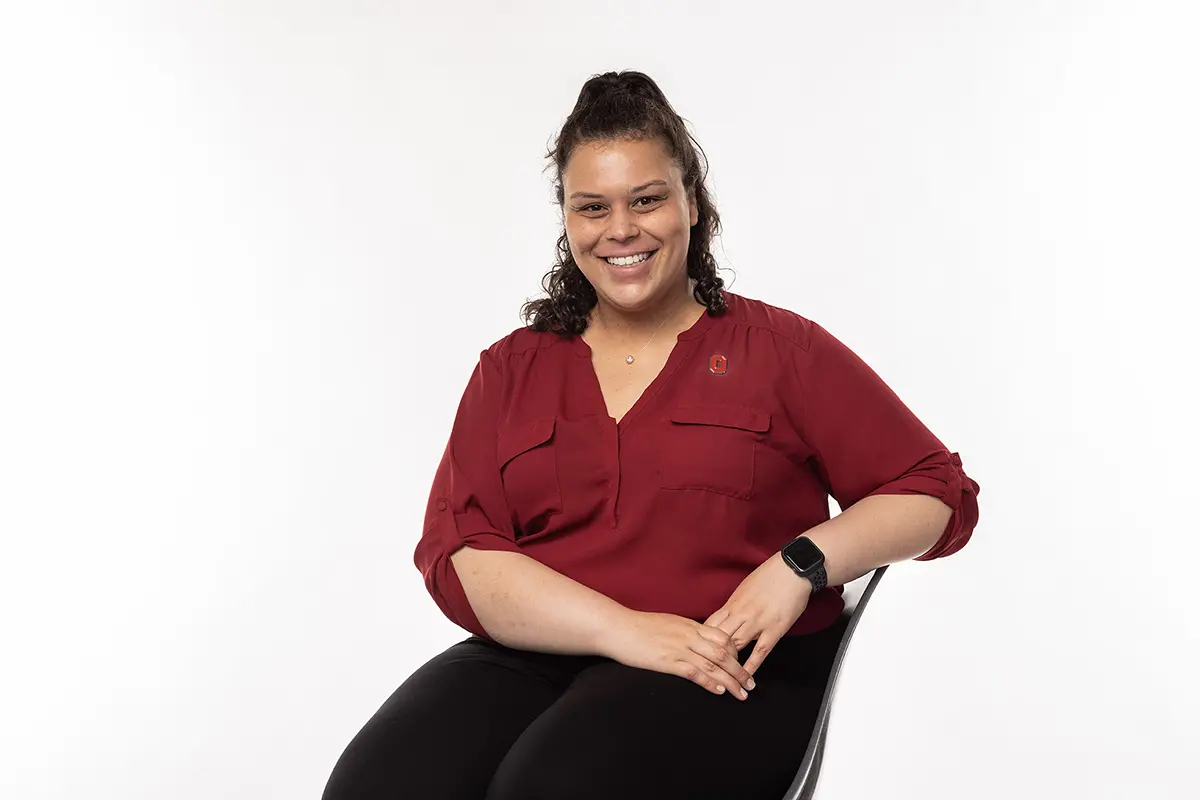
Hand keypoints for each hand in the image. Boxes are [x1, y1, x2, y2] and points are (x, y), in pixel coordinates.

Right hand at [601, 610, 755, 699]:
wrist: (617, 627)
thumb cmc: (638, 626)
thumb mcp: (667, 623)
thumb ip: (683, 631)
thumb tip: (694, 639)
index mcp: (689, 625)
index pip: (722, 637)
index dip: (736, 652)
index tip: (742, 665)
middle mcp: (688, 635)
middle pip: (723, 653)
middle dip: (740, 670)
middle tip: (750, 684)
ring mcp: (679, 648)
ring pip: (714, 664)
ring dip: (731, 681)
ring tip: (741, 694)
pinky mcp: (667, 661)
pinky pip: (694, 672)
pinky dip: (710, 682)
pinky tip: (719, 691)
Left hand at [704, 552, 812, 677]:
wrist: (792, 570)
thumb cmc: (770, 575)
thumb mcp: (745, 587)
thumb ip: (735, 604)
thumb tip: (727, 616)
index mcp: (733, 603)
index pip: (711, 625)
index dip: (703, 640)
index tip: (699, 651)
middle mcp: (741, 613)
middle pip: (720, 637)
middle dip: (712, 654)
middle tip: (708, 668)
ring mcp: (758, 622)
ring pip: (737, 645)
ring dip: (729, 661)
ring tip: (723, 677)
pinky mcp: (774, 629)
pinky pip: (760, 651)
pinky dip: (751, 665)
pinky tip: (746, 676)